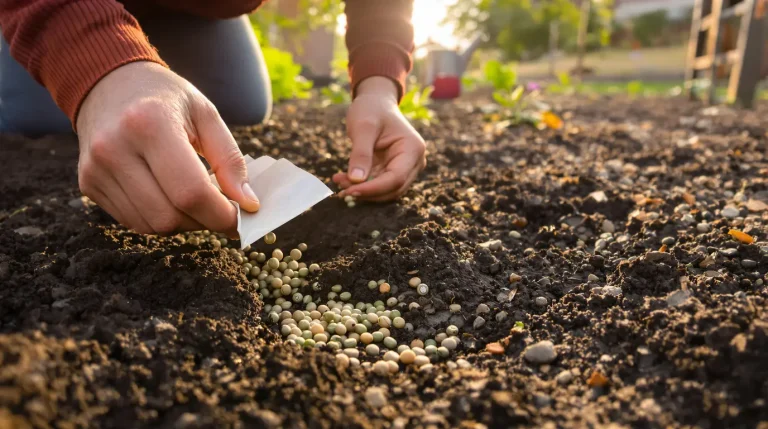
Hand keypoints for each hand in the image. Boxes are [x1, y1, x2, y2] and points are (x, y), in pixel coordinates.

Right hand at [76, 61, 258, 235]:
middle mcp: (115, 149)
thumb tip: (248, 204)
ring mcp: (96, 169)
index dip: (221, 214)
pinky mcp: (88, 184)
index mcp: (150, 124)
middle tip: (219, 207)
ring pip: (152, 226)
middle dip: (203, 221)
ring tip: (193, 199)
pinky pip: (133, 222)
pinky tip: (168, 196)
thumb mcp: (206, 114)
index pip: (190, 192)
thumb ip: (230, 159)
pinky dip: (160, 219)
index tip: (239, 217)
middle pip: (170, 216)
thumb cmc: (165, 98)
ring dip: (183, 223)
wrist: (107, 83)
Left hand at [333, 76, 425, 200]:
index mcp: (412, 149)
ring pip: (385, 191)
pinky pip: (378, 185)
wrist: (375, 102)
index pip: (396, 178)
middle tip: (340, 188)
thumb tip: (356, 181)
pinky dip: (361, 185)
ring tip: (339, 180)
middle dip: (366, 192)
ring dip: (362, 190)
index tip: (350, 191)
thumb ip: (360, 153)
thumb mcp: (363, 127)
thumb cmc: (371, 109)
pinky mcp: (392, 171)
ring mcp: (405, 168)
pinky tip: (343, 179)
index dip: (374, 188)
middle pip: (393, 189)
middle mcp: (414, 162)